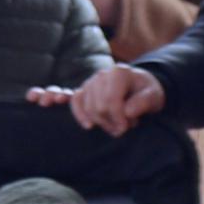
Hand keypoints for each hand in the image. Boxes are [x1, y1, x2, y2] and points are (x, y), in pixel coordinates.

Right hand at [31, 66, 164, 135]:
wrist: (144, 87)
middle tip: (120, 130)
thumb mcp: (154, 96)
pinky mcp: (84, 91)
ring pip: (80, 101)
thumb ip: (143, 103)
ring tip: (95, 127)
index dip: (117, 118)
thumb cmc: (148, 91)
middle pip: (95, 103)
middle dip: (106, 121)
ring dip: (89, 117)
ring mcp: (90, 82)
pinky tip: (49, 106)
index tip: (126, 129)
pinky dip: (58, 101)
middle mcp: (102, 75)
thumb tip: (127, 112)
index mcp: (119, 73)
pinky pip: (68, 97)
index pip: (110, 99)